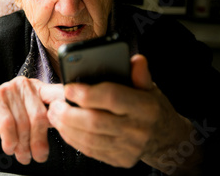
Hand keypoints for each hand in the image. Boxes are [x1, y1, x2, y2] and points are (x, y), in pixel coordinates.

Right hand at [0, 77, 63, 164]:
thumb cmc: (9, 116)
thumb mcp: (30, 114)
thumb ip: (48, 118)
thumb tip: (68, 129)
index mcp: (39, 88)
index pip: (58, 95)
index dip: (67, 109)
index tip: (73, 126)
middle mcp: (26, 85)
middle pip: (40, 116)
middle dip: (39, 141)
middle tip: (39, 157)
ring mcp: (9, 89)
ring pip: (23, 123)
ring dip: (23, 146)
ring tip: (23, 157)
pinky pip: (7, 123)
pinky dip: (10, 140)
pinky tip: (10, 148)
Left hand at [47, 54, 200, 172]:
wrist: (165, 137)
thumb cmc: (151, 106)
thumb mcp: (149, 87)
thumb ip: (138, 74)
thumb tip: (135, 59)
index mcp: (145, 106)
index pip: (112, 97)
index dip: (87, 93)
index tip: (68, 88)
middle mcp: (138, 129)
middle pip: (95, 122)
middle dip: (68, 113)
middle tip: (55, 104)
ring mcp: (129, 148)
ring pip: (90, 139)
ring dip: (66, 127)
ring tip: (54, 114)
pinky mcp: (120, 160)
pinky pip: (91, 151)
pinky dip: (73, 139)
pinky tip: (65, 128)